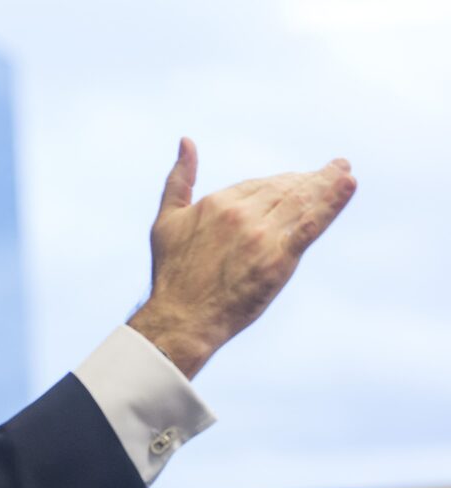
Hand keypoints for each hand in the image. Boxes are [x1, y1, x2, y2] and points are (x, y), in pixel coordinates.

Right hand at [128, 138, 356, 377]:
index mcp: (218, 202)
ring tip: (344, 171)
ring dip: (326, 183)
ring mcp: (262, 236)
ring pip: (301, 202)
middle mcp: (242, 214)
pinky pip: (311, 225)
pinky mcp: (279, 259)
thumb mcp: (166, 219)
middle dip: (309, 179)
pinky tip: (349, 184)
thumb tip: (187, 141)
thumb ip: (179, 178)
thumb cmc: (171, 273)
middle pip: (284, 189)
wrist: (182, 318)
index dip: (278, 183)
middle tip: (333, 169)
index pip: (258, 184)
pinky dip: (332, 203)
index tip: (294, 182)